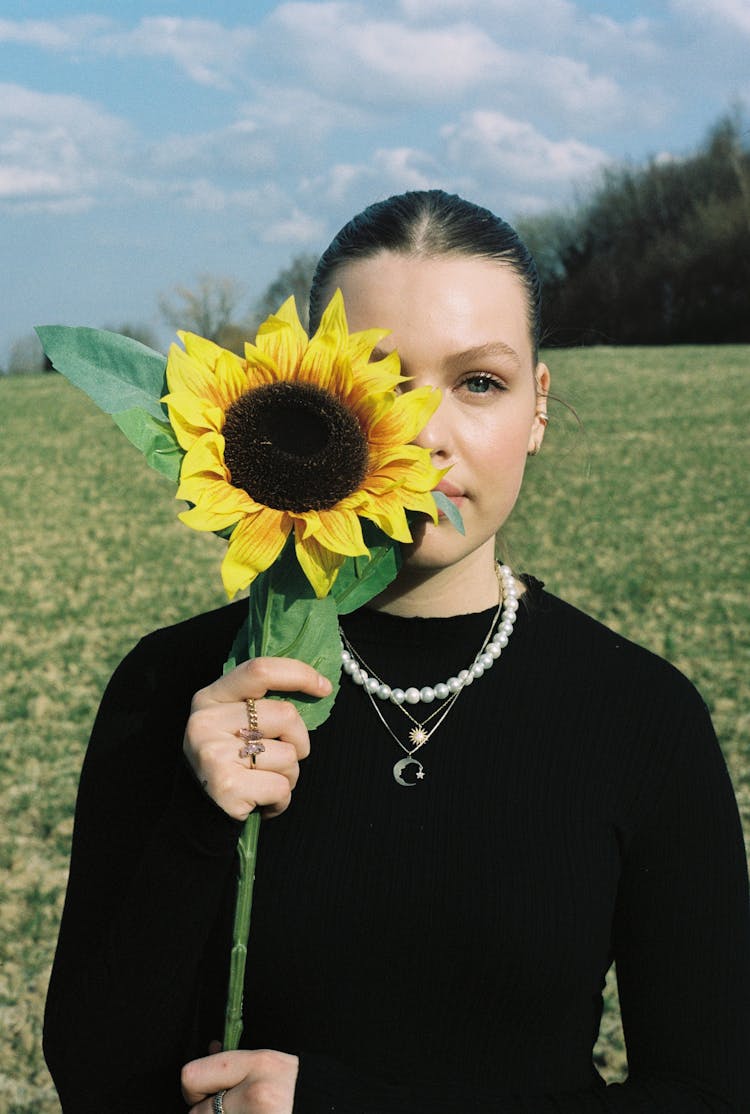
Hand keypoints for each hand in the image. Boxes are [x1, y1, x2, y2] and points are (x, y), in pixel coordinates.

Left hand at [182, 1048, 298, 1112]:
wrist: (335, 1109)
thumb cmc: (304, 1090)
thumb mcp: (273, 1065)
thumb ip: (237, 1062)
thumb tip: (209, 1049)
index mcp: (260, 1065)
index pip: (192, 1076)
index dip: (194, 1089)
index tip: (203, 1094)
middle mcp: (256, 1095)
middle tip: (231, 1110)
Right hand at [184, 657, 331, 820]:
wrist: (199, 814)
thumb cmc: (230, 764)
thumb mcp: (234, 724)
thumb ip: (262, 704)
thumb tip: (317, 686)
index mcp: (210, 698)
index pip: (260, 671)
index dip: (299, 674)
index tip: (324, 688)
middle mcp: (207, 721)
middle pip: (285, 715)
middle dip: (298, 741)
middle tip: (278, 761)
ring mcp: (214, 753)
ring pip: (289, 755)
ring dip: (288, 775)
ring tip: (263, 783)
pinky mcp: (226, 786)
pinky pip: (282, 787)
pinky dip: (281, 800)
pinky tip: (261, 802)